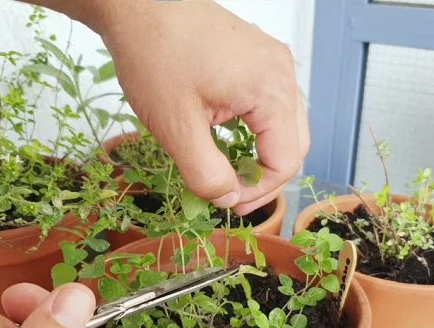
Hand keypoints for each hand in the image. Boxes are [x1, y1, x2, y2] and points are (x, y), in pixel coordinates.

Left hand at [25, 0, 309, 215]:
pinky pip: (272, 102)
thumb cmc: (154, 55)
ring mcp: (273, 61)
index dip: (259, 191)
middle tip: (230, 193)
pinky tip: (229, 136)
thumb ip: (206, 173)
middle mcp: (282, 73)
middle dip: (265, 176)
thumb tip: (227, 199)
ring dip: (262, 152)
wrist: (139, 5)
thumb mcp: (176, 128)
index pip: (286, 160)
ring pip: (286, 124)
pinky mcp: (259, 55)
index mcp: (270, 91)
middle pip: (295, 143)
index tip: (227, 202)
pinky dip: (257, 128)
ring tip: (228, 168)